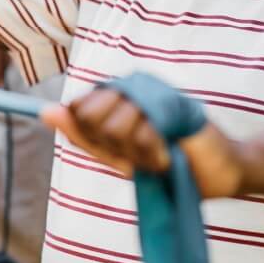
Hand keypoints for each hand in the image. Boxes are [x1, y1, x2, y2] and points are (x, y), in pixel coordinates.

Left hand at [40, 86, 247, 198]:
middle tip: (141, 153)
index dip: (91, 136)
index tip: (118, 150)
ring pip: (114, 125)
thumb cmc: (168, 165)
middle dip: (112, 146)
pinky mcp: (172, 103)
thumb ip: (83, 135)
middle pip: (90, 115)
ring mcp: (151, 93)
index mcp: (114, 100)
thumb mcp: (119, 157)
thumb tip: (45, 111)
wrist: (218, 172)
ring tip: (160, 154)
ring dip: (136, 153)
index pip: (77, 110)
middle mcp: (131, 90)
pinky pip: (142, 131)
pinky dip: (152, 152)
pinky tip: (168, 153)